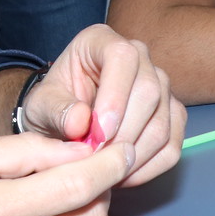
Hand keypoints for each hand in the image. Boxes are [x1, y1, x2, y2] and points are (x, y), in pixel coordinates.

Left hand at [20, 25, 184, 188]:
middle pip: (149, 92)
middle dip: (123, 134)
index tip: (97, 133)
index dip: (115, 96)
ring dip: (134, 157)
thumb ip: (57, 110)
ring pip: (163, 124)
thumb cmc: (53, 105)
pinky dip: (149, 168)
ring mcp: (160, 85)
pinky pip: (172, 146)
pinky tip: (122, 175)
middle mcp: (139, 57)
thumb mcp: (41, 104)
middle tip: (97, 160)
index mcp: (102, 41)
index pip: (123, 58)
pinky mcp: (171, 115)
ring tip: (105, 171)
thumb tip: (81, 121)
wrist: (64, 121)